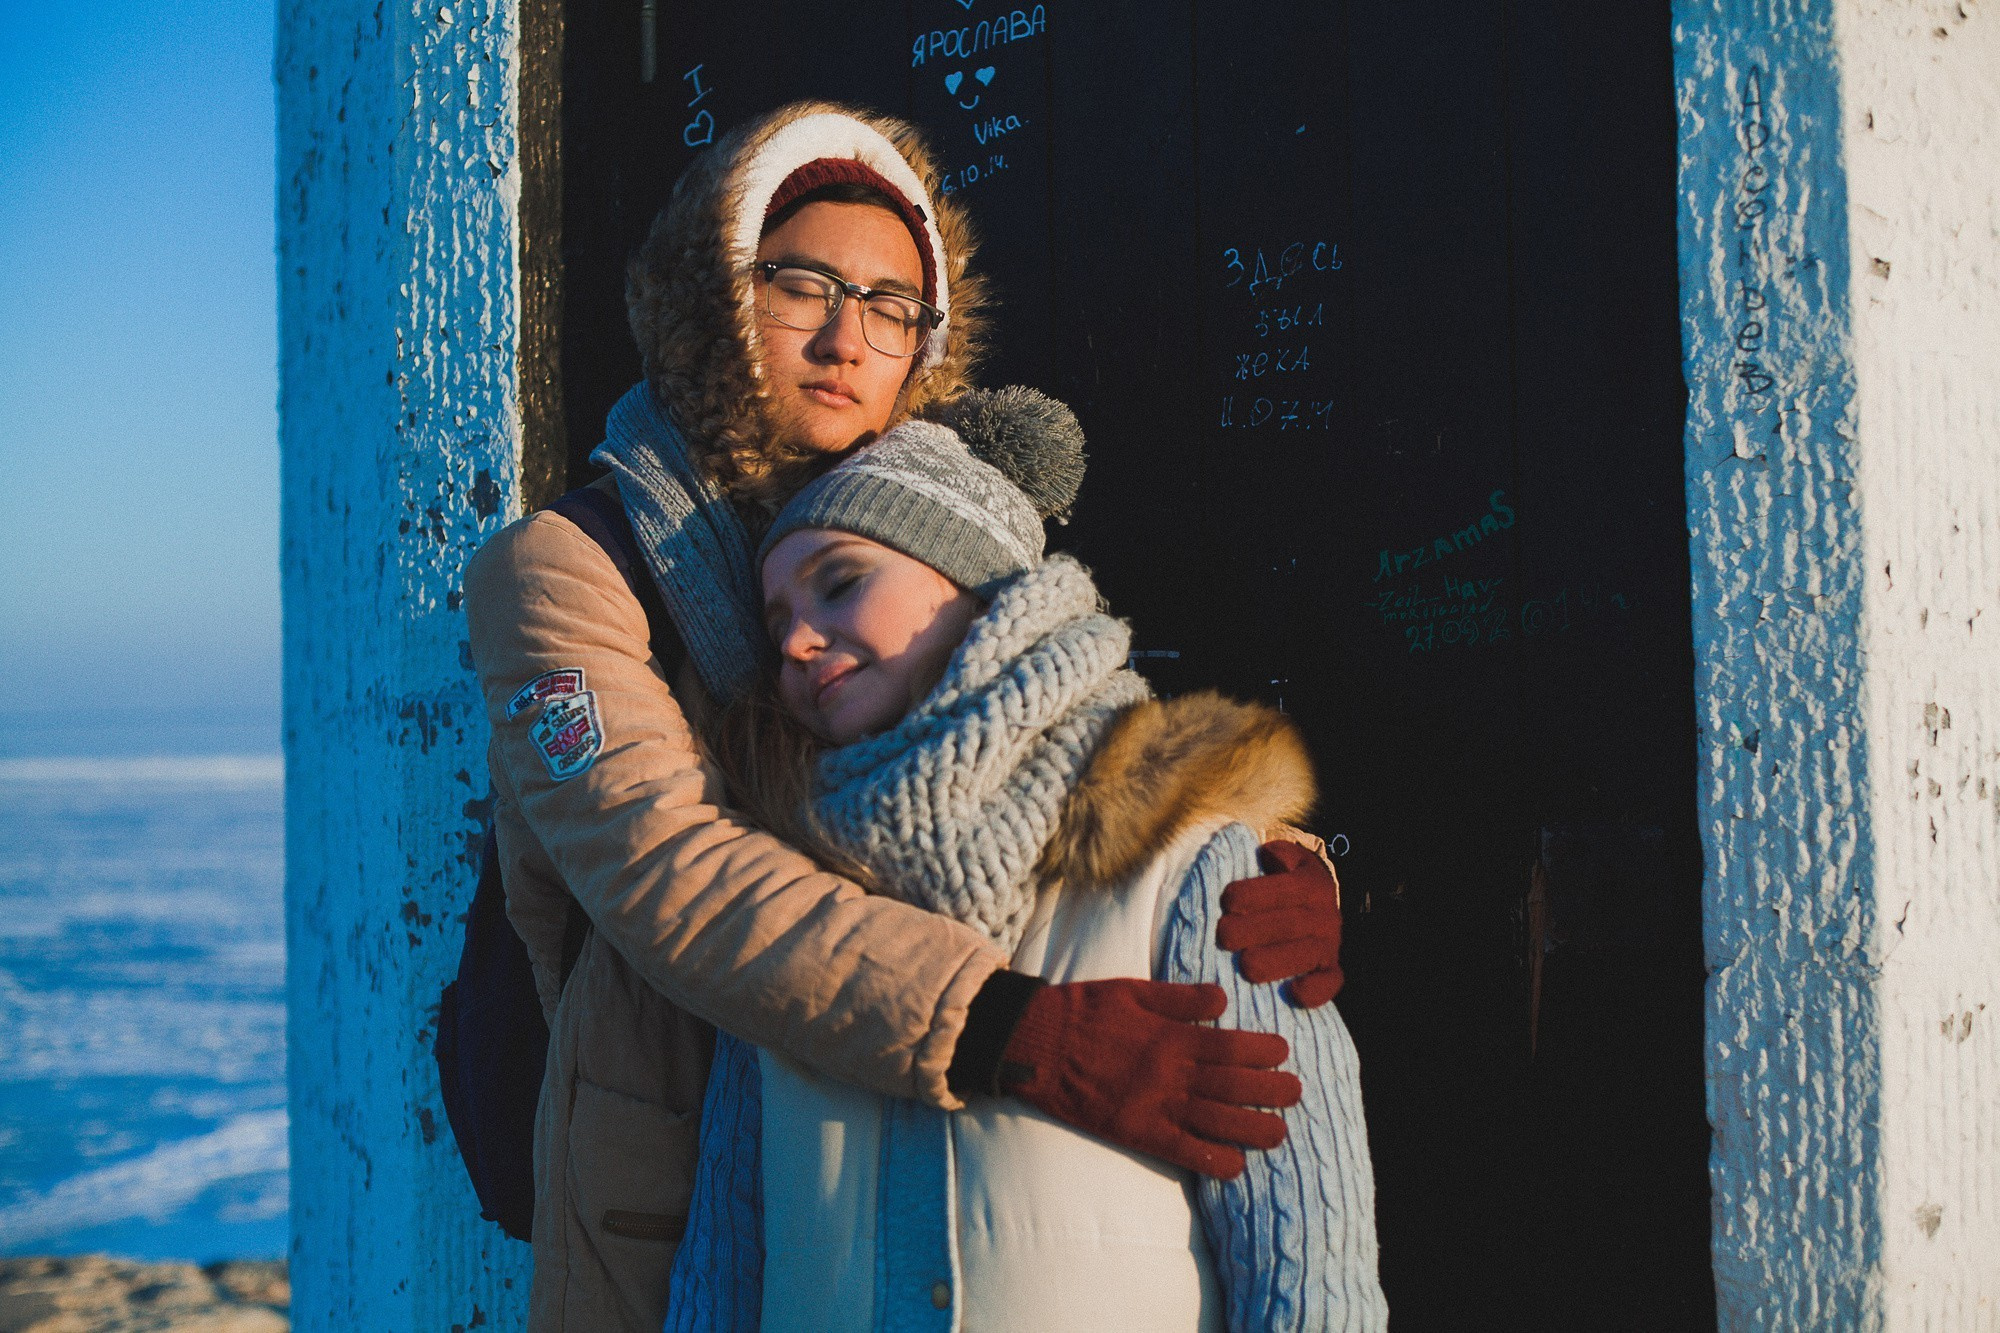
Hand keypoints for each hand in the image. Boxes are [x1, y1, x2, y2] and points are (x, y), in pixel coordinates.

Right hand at [996, 977, 1301, 1179]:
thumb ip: (1180, 997)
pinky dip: (1212, 1161)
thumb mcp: (1133, 989)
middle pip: (1234, 1086)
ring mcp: (1154, 1106)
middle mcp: (1169, 1073)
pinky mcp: (1136, 1131)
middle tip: (1295, 1093)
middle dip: (1271, 1091)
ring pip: (1217, 1122)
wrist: (1038, 1043)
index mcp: (1170, 1035)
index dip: (1263, 1051)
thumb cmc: (1085, 1011)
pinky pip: (1182, 1151)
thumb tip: (1222, 1000)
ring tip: (1280, 1133)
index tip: (1283, 1053)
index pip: (1231, 1046)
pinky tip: (1236, 1166)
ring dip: (1254, 1129)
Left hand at [1218, 840, 1344, 1007]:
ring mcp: (1330, 945)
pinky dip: (1315, 990)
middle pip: (1292, 924)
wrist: (1313, 904)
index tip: (1228, 901)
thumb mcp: (1283, 859)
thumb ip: (1277, 855)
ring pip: (1307, 954)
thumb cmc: (1283, 880)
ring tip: (1246, 966)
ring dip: (1276, 962)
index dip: (1258, 894)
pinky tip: (1294, 994)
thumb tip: (1271, 854)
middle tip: (1225, 936)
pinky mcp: (1330, 970)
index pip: (1287, 888)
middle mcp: (1326, 915)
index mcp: (1313, 884)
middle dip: (1256, 930)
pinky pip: (1330, 982)